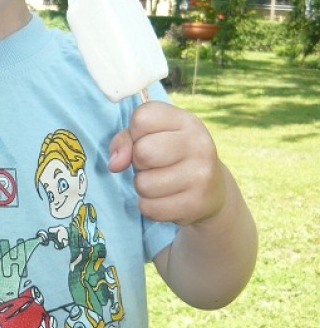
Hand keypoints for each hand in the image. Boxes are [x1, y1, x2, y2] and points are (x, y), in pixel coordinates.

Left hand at [108, 101, 224, 225]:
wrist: (211, 190)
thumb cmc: (171, 156)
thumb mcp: (151, 136)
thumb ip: (125, 140)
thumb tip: (115, 164)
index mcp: (187, 121)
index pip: (141, 119)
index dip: (135, 133)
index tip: (149, 139)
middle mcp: (199, 145)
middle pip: (142, 152)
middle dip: (138, 162)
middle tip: (155, 164)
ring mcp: (200, 175)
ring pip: (143, 184)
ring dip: (143, 186)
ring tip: (161, 181)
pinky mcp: (195, 204)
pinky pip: (149, 208)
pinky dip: (149, 206)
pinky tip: (166, 198)